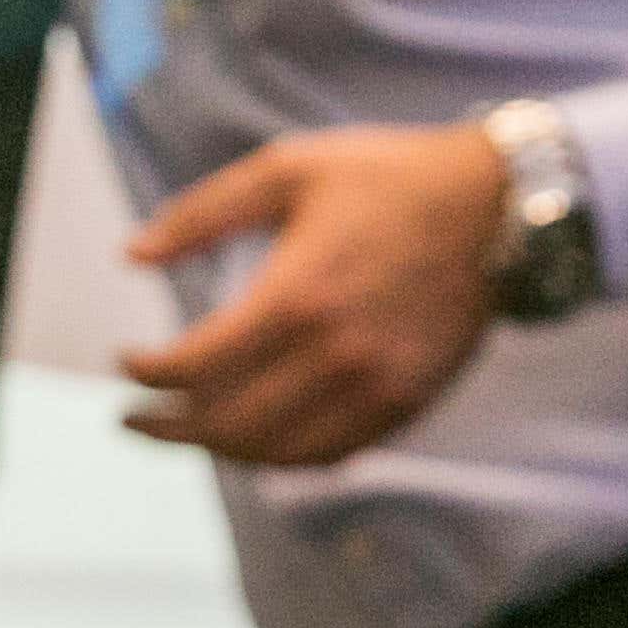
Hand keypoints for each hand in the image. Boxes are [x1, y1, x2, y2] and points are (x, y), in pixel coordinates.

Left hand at [119, 124, 507, 466]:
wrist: (502, 207)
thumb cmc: (389, 179)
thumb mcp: (288, 169)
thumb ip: (202, 214)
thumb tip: (133, 256)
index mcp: (297, 296)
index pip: (196, 366)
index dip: (147, 374)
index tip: (126, 365)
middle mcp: (334, 356)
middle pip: (225, 423)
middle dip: (167, 429)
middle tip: (134, 421)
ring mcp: (374, 388)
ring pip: (274, 453)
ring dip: (218, 451)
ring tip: (187, 433)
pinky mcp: (406, 405)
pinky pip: (328, 456)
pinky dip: (280, 458)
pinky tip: (254, 441)